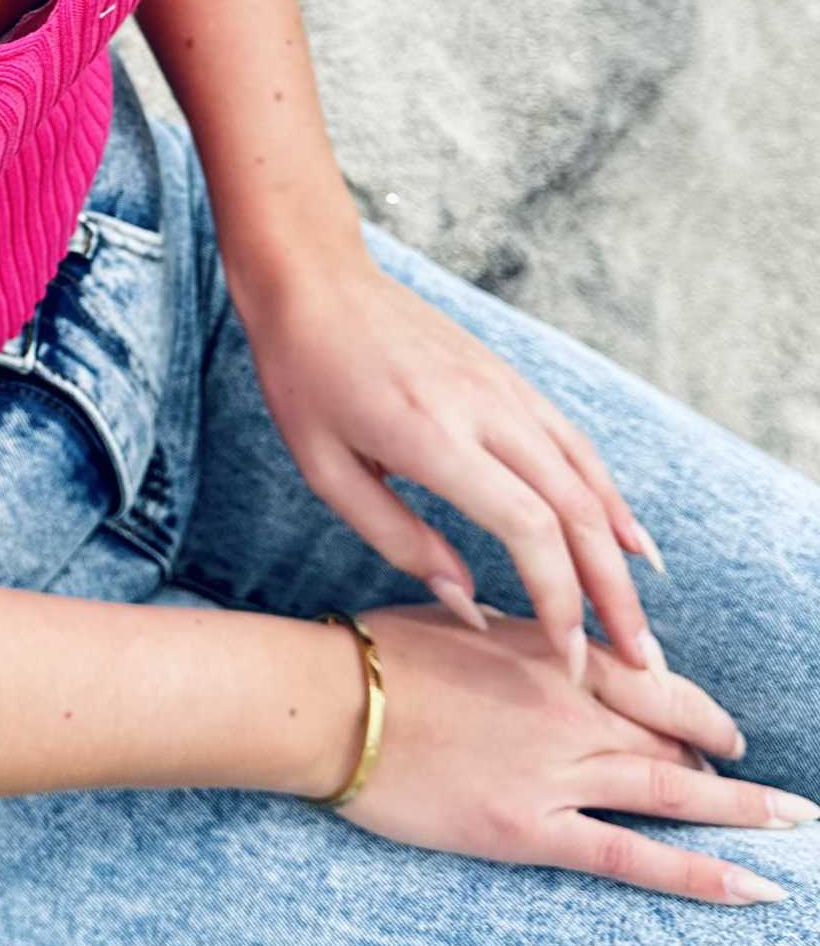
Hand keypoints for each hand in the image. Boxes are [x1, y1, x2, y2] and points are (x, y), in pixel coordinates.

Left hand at [240, 250, 661, 675]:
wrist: (315, 282)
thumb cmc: (305, 378)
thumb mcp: (327, 470)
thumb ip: (399, 539)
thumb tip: (469, 604)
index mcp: (432, 437)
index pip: (527, 527)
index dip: (557, 596)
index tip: (566, 654)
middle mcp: (486, 410)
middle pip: (576, 511)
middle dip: (611, 594)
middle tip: (638, 663)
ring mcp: (506, 389)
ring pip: (587, 478)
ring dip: (621, 554)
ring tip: (640, 618)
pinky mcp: (511, 379)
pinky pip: (575, 445)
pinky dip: (609, 497)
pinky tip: (627, 540)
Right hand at [335, 605, 813, 902]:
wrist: (326, 701)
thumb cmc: (376, 654)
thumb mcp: (460, 619)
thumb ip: (521, 634)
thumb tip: (554, 643)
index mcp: (555, 651)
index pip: (654, 680)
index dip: (698, 709)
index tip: (722, 729)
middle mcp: (572, 705)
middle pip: (673, 735)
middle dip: (725, 763)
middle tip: (771, 793)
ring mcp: (557, 768)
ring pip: (672, 790)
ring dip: (743, 809)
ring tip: (795, 825)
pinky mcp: (528, 826)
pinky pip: (630, 855)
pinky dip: (698, 871)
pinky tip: (751, 885)